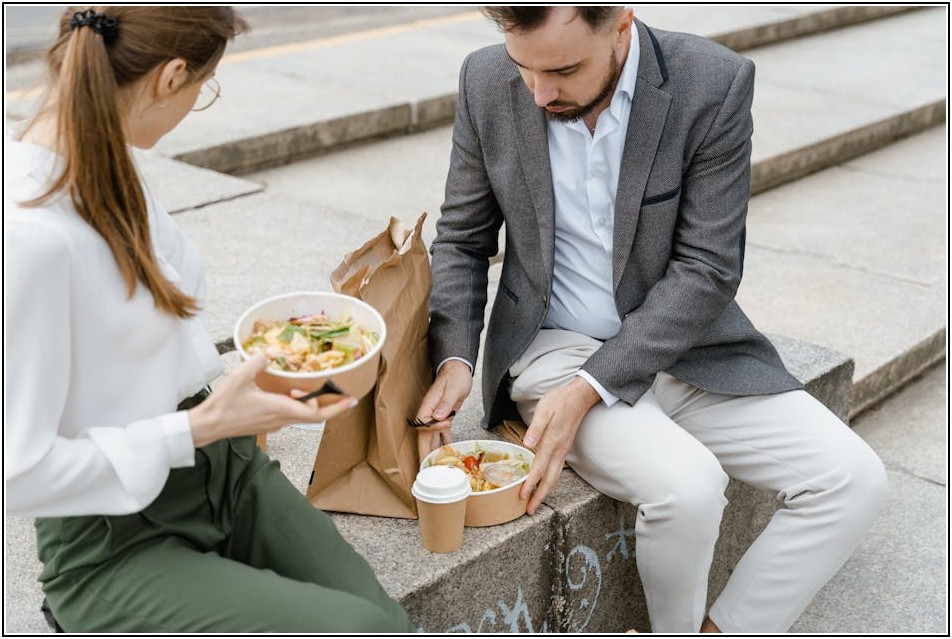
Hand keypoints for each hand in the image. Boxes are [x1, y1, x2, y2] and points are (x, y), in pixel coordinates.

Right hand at [188, 353, 355, 447]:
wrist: (207, 426)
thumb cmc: (223, 405)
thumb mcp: (240, 376)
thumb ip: (258, 361)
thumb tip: (268, 353)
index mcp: (281, 409)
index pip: (317, 414)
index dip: (337, 408)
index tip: (351, 400)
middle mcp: (281, 419)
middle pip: (314, 416)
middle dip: (328, 404)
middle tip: (339, 392)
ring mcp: (274, 424)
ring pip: (301, 416)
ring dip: (310, 404)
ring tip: (310, 389)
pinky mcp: (266, 424)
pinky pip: (289, 415)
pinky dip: (297, 405)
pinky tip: (289, 393)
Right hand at [415, 360, 471, 460]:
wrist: (458, 369)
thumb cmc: (455, 375)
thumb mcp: (453, 388)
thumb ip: (445, 402)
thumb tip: (437, 416)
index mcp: (427, 406)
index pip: (424, 424)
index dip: (434, 428)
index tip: (447, 423)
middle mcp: (429, 413)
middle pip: (423, 437)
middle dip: (424, 453)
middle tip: (425, 469)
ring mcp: (436, 416)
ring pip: (431, 438)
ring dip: (433, 452)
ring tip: (434, 467)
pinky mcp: (444, 417)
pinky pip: (442, 434)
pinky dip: (445, 443)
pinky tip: (448, 453)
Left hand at [520, 377, 600, 514]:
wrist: (579, 397)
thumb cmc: (559, 401)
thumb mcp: (544, 410)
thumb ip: (535, 428)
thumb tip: (527, 444)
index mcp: (552, 442)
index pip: (539, 468)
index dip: (530, 484)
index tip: (522, 496)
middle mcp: (559, 450)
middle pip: (550, 479)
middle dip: (539, 496)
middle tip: (529, 511)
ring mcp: (563, 450)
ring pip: (555, 476)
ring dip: (545, 491)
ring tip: (534, 502)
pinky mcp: (564, 448)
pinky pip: (557, 469)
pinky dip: (550, 481)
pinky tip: (543, 483)